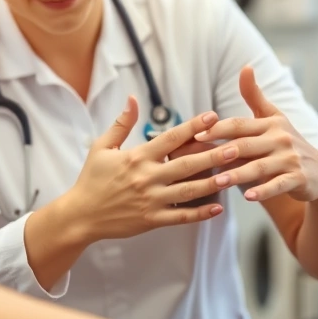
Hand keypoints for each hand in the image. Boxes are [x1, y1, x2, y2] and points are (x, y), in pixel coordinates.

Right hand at [62, 95, 225, 241]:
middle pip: (186, 164)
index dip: (192, 127)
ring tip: (235, 175)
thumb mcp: (101, 147)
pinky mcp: (152, 220)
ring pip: (188, 191)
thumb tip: (133, 99)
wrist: (80, 215)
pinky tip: (218, 208)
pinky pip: (181, 216)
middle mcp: (147, 178)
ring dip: (213, 183)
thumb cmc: (91, 179)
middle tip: (236, 146)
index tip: (211, 116)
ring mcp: (151, 200)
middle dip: (213, 155)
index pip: (169, 138)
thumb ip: (121, 124)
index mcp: (136, 157)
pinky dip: (200, 213)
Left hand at [192, 65, 317, 202]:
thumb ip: (255, 96)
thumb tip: (245, 66)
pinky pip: (278, 185)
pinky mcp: (299, 178)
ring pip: (260, 166)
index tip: (196, 135)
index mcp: (270, 124)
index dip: (217, 129)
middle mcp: (280, 138)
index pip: (239, 124)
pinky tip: (248, 197)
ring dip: (238, 174)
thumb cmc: (288, 143)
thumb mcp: (274, 117)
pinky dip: (264, 191)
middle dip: (224, 151)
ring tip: (218, 181)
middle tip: (201, 158)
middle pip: (247, 144)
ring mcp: (290, 159)